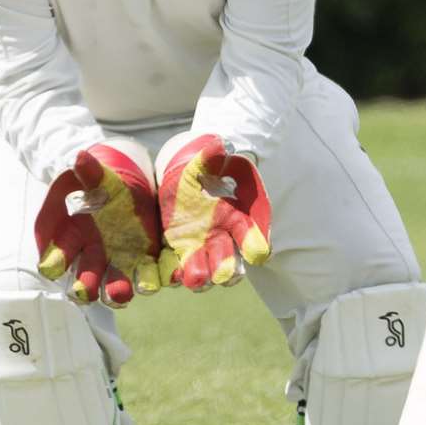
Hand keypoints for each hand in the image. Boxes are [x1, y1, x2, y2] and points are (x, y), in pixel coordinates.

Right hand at [33, 143, 162, 305]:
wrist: (129, 183)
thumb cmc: (102, 182)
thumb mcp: (94, 176)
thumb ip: (87, 174)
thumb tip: (79, 157)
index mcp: (71, 238)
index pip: (57, 256)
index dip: (53, 263)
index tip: (51, 267)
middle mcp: (93, 256)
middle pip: (86, 277)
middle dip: (86, 285)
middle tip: (88, 292)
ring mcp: (119, 261)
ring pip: (117, 283)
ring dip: (123, 289)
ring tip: (135, 288)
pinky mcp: (146, 260)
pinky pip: (152, 273)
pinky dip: (161, 276)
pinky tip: (170, 275)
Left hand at [156, 133, 271, 290]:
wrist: (179, 177)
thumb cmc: (201, 170)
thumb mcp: (205, 162)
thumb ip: (213, 158)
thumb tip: (220, 144)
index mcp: (237, 219)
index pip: (251, 236)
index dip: (255, 244)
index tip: (258, 253)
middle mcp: (220, 239)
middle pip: (228, 262)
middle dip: (227, 270)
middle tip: (222, 275)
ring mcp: (198, 248)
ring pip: (203, 270)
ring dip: (200, 277)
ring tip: (195, 280)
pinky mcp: (175, 251)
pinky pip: (174, 267)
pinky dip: (171, 274)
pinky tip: (166, 277)